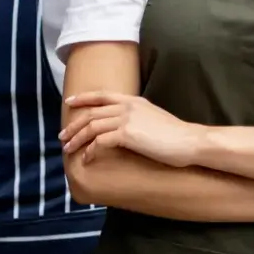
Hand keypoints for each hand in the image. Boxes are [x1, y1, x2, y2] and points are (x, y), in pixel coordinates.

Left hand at [60, 91, 204, 167]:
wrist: (191, 142)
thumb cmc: (176, 135)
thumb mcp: (154, 118)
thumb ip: (137, 117)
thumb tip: (125, 127)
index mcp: (133, 101)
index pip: (101, 95)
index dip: (83, 98)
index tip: (69, 103)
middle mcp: (127, 107)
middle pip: (91, 113)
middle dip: (74, 125)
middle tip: (62, 136)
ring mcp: (126, 119)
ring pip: (92, 127)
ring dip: (77, 139)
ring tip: (68, 149)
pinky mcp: (128, 135)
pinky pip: (100, 142)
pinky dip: (91, 151)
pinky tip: (87, 159)